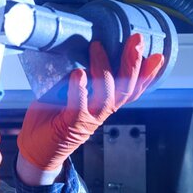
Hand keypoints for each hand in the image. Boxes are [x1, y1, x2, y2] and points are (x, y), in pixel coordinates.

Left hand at [17, 33, 163, 171]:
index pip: (132, 88)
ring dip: (104, 68)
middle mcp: (101, 111)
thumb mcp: (66, 92)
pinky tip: (79, 74)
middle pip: (126, 88)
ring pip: (107, 95)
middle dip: (133, 63)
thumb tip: (75, 47)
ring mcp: (88, 119)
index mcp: (104, 104)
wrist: (35, 151)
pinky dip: (79, 89)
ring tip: (98, 48)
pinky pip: (79, 106)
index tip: (158, 55)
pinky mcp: (70, 124)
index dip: (147, 74)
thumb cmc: (51, 119)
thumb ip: (75, 75)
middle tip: (137, 41)